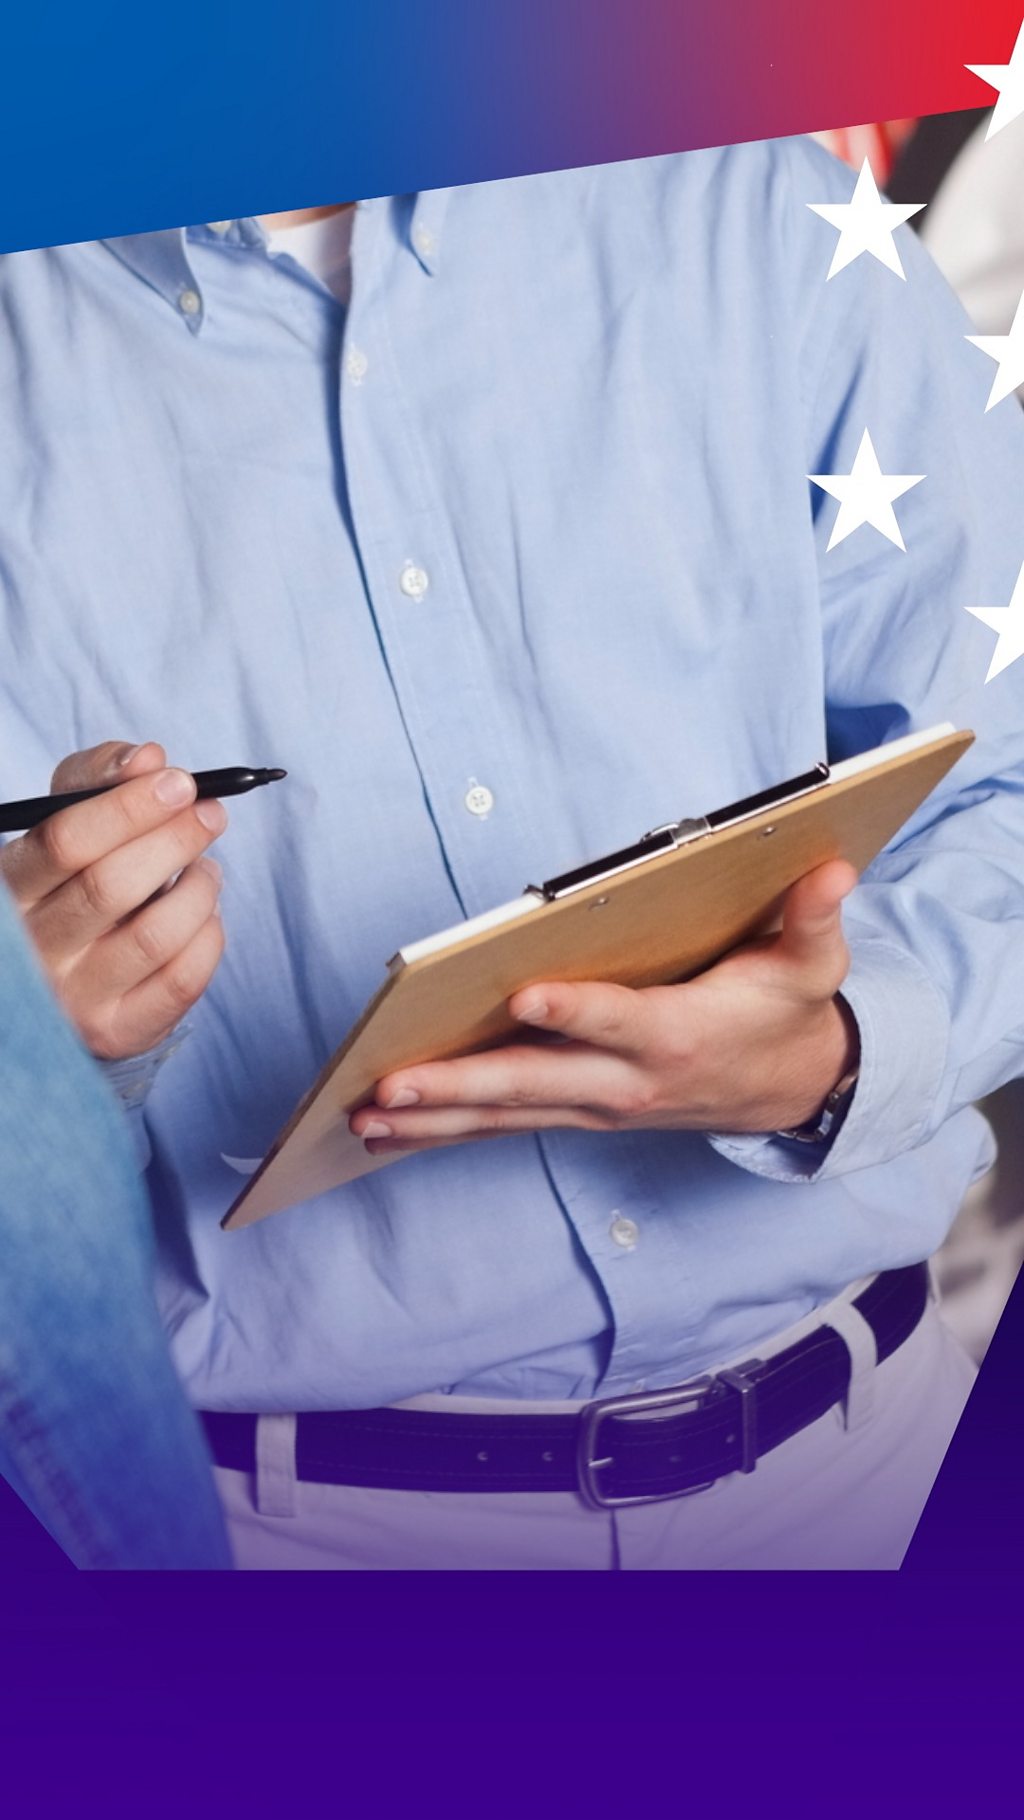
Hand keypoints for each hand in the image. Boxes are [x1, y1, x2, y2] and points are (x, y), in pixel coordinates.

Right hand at [0, 740, 226, 1058]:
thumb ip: (98, 778)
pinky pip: (182, 980)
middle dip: (174, 839)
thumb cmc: (69, 881)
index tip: (179, 781)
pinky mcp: (115, 1030)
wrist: (60, 981)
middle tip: (211, 813)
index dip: (129, 806)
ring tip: (207, 868)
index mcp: (11, 888)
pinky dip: (209, 936)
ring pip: (155, 935)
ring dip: (198, 889)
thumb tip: (147, 757)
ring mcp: (72, 996)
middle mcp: (32, 947)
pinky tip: (205, 915)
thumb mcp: (66, 822)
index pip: (64, 841)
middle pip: (111, 886)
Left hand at [350, 860, 860, 1153]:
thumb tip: (830, 871)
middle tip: (388, 1085)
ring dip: (432, 1118)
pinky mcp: (577, 1112)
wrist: (791, 1088)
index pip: (617, 1022)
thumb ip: (814, 920)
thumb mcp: (814, 966)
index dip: (572, 1012)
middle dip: (459, 1086)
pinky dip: (442, 1129)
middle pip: (534, 1085)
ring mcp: (596, 1104)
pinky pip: (501, 1125)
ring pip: (504, 1115)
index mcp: (675, 1037)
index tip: (521, 997)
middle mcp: (626, 1081)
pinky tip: (381, 1128)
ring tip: (361, 1116)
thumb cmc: (786, 1012)